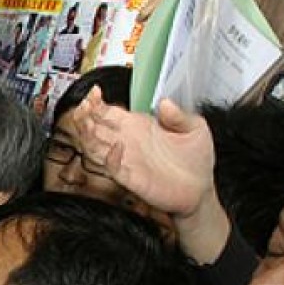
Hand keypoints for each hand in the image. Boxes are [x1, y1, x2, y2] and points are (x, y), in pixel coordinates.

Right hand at [73, 87, 213, 217]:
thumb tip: (165, 102)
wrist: (200, 190)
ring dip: (88, 135)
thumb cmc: (196, 161)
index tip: (93, 93)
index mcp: (139, 126)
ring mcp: (127, 160)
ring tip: (87, 124)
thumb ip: (180, 115)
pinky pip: (113, 168)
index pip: (109, 112)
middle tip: (83, 108)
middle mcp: (128, 142)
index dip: (97, 103)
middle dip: (85, 116)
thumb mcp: (196, 129)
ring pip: (96, 146)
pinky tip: (116, 148)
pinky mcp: (131, 178)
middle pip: (95, 127)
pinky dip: (110, 158)